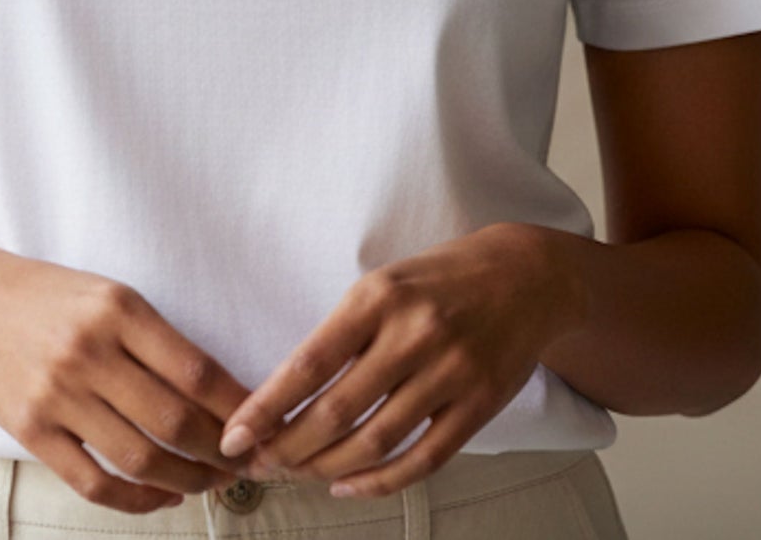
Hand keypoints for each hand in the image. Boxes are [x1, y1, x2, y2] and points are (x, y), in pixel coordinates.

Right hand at [0, 245, 252, 511]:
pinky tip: (162, 496)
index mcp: (119, 309)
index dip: (237, 407)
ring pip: (139, 459)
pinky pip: (93, 483)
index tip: (261, 425)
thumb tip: (223, 395)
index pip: (195, 370)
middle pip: (173, 421)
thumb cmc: (55, 298)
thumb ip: (159, 341)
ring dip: (186, 480)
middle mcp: (89, 351)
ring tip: (210, 482)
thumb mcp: (112, 296)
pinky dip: (136, 501)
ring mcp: (57, 395)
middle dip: (221, 452)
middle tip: (245, 463)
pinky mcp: (31, 431)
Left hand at [217, 224, 586, 496]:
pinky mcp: (478, 406)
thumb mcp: (385, 283)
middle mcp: (413, 333)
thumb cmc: (440, 279)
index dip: (267, 406)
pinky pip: (422, 460)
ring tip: (295, 476)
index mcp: (378, 296)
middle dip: (287, 448)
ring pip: (374, 441)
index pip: (310, 363)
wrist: (526, 275)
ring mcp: (450, 372)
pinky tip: (347, 485)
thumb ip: (345, 332)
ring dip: (325, 468)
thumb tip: (286, 393)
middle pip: (337, 411)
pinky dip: (379, 481)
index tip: (234, 434)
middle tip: (257, 465)